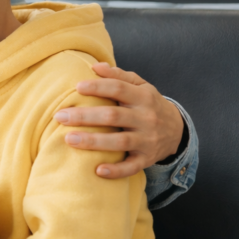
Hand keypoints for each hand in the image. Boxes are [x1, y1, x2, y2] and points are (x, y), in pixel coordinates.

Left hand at [54, 63, 184, 179]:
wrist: (178, 130)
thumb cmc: (148, 104)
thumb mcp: (141, 86)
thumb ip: (119, 76)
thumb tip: (95, 67)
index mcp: (143, 97)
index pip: (119, 89)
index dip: (98, 87)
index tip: (77, 87)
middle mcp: (146, 118)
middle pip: (113, 116)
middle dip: (85, 116)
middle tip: (60, 116)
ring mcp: (147, 140)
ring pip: (119, 142)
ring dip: (93, 142)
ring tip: (68, 139)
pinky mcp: (147, 159)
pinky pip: (131, 167)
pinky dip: (116, 170)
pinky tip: (98, 171)